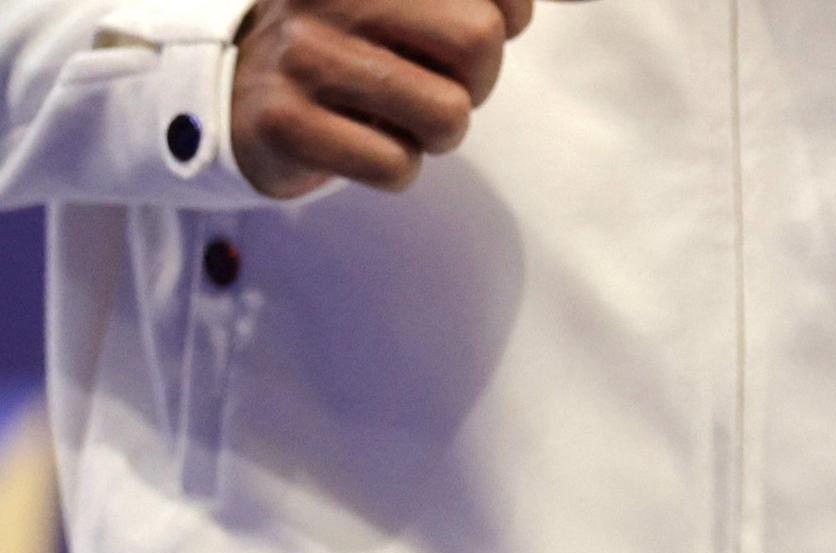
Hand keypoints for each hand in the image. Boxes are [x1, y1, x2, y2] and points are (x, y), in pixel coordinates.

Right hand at [233, 0, 534, 197]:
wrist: (244, 92)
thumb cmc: (362, 44)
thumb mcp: (422, 3)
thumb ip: (492, 1)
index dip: (504, 15)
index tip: (456, 31)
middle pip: (480, 40)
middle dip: (473, 78)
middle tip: (424, 77)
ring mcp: (300, 53)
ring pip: (447, 113)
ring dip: (434, 131)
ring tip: (387, 110)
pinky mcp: (284, 121)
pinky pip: (397, 166)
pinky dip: (393, 166)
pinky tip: (353, 138)